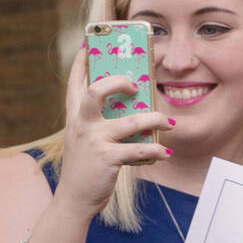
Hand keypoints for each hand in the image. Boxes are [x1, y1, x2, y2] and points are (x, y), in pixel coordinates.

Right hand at [55, 44, 175, 216]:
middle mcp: (82, 124)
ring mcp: (94, 141)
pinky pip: (138, 150)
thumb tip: (135, 106)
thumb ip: (102, 121)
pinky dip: (155, 151)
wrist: (73, 200)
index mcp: (75, 116)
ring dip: (154, 119)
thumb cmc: (86, 167)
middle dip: (119, 82)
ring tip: (169, 122)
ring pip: (129, 121)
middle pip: (96, 91)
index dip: (83, 60)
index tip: (90, 41)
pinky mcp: (107, 159)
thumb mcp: (87, 139)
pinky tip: (165, 152)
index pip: (75, 82)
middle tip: (136, 84)